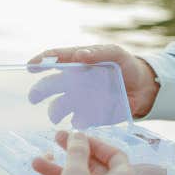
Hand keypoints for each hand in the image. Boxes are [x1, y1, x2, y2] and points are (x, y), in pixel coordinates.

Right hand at [28, 43, 159, 119]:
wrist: (144, 87)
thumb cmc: (127, 65)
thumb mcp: (116, 54)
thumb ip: (98, 53)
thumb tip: (80, 54)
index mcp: (77, 62)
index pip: (54, 59)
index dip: (41, 61)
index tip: (31, 66)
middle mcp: (74, 81)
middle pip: (49, 85)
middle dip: (39, 91)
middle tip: (34, 97)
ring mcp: (79, 99)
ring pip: (59, 106)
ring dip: (55, 111)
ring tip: (56, 115)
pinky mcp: (89, 115)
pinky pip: (78, 120)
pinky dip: (76, 121)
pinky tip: (80, 120)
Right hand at [45, 131, 138, 174]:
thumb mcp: (76, 174)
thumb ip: (76, 152)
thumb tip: (78, 135)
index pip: (114, 154)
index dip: (93, 143)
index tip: (75, 137)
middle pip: (95, 169)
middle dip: (70, 156)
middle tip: (52, 142)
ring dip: (59, 173)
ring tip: (35, 163)